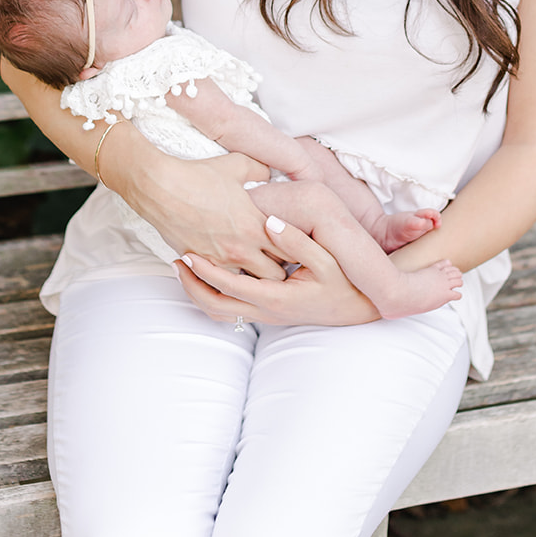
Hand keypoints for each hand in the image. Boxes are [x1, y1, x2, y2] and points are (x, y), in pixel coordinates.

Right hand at [117, 148, 287, 280]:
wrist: (161, 187)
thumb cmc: (199, 175)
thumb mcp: (238, 164)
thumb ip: (262, 171)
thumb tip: (270, 175)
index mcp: (255, 227)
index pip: (290, 251)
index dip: (294, 250)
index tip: (291, 245)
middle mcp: (241, 250)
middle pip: (274, 277)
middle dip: (278, 270)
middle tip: (275, 260)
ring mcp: (219, 260)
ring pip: (248, 286)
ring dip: (252, 279)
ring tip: (251, 267)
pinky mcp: (199, 264)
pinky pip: (219, 283)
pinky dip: (226, 278)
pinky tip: (226, 267)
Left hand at [176, 217, 380, 327]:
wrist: (360, 309)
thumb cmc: (345, 283)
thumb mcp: (327, 259)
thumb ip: (297, 239)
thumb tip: (269, 222)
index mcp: (277, 297)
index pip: (230, 286)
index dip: (206, 272)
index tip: (187, 254)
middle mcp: (267, 310)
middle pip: (216, 306)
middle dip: (192, 286)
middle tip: (176, 263)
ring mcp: (267, 314)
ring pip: (221, 312)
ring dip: (200, 293)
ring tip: (185, 270)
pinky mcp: (269, 312)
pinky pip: (232, 309)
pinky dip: (214, 296)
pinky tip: (209, 278)